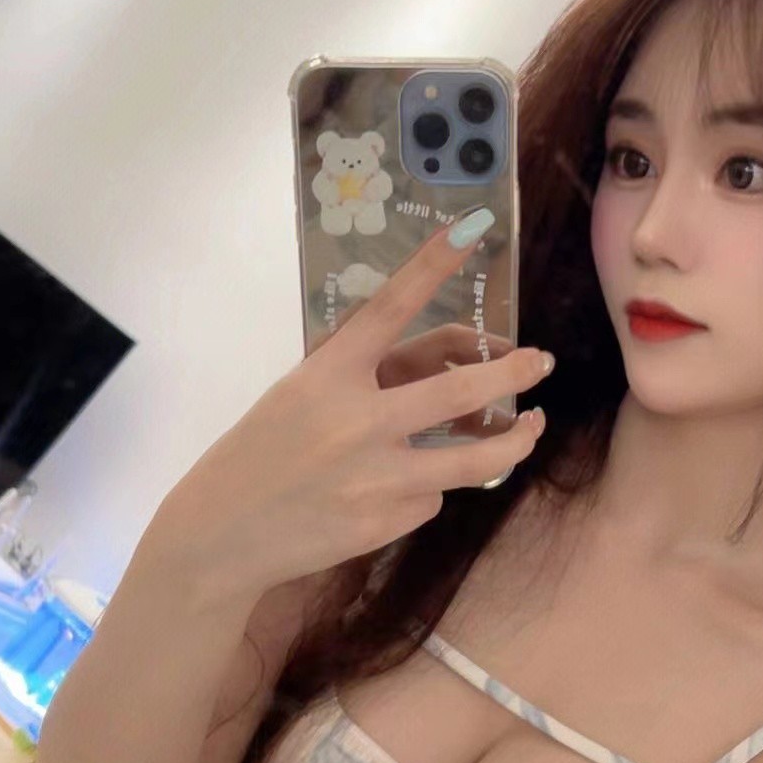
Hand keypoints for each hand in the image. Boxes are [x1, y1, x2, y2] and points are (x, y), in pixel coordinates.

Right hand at [152, 208, 551, 603]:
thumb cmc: (260, 454)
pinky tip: (399, 491)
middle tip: (541, 362)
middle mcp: (356, 421)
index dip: (431, 266)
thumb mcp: (299, 396)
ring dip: (515, 441)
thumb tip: (448, 371)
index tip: (471, 229)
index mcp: (326, 375)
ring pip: (473, 459)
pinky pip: (432, 497)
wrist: (221, 534)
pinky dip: (428, 489)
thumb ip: (363, 379)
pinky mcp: (384, 522)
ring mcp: (375, 477)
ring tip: (531, 428)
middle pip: (459, 392)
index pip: (389, 308)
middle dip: (513, 373)